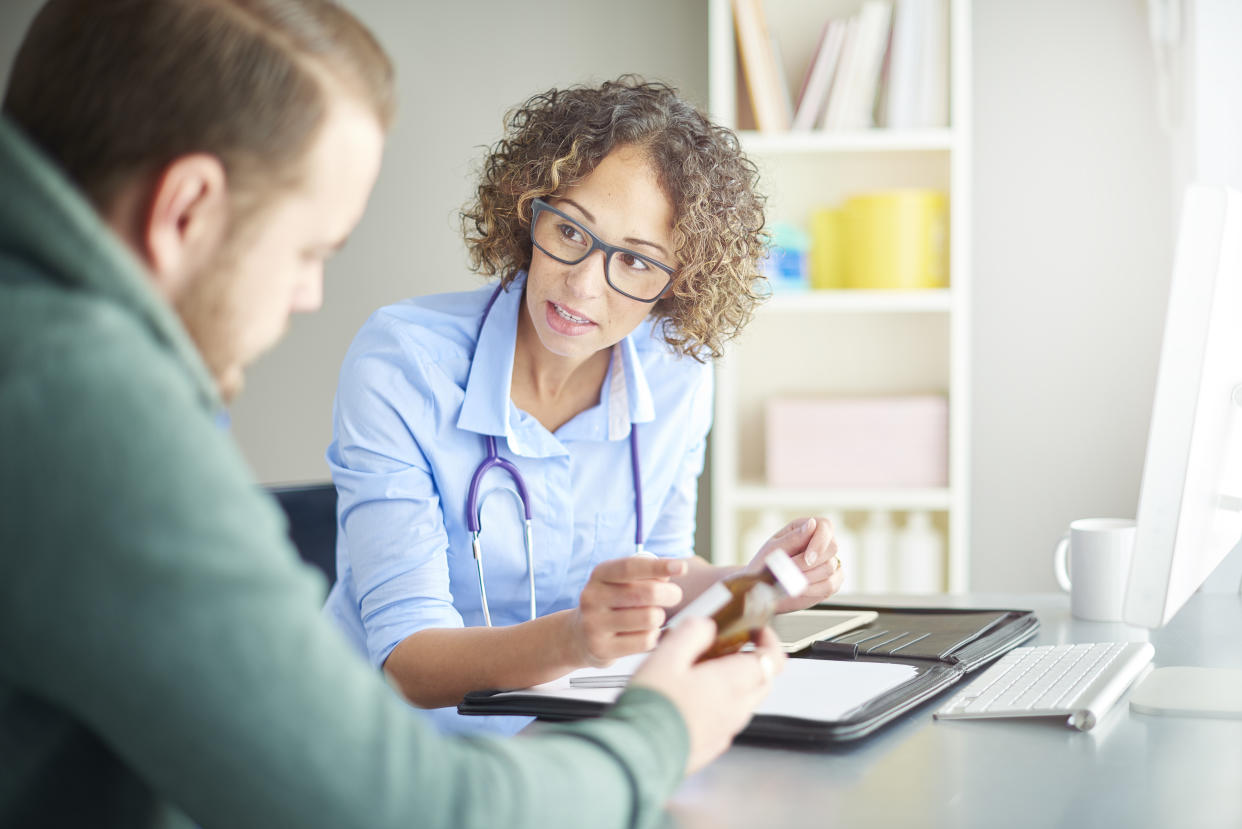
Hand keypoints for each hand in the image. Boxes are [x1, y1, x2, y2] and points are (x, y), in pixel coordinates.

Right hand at [570, 556, 686, 666]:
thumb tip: (672, 572)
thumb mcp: (621, 583)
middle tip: (674, 596)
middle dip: (670, 594)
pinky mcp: (601, 648)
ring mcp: (594, 624)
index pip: (631, 567)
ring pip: (649, 618)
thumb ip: (646, 576)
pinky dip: (654, 636)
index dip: (658, 566)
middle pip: (646, 593)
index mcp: (600, 575)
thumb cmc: (612, 605)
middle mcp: (593, 597)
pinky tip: (645, 634)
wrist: (579, 636)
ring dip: (659, 618)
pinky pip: (645, 641)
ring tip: (653, 618)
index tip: (681, 567)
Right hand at [630, 618, 784, 774]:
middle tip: (729, 647)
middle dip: (753, 659)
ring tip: (703, 671)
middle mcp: (736, 709)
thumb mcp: (666, 656)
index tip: (757, 631)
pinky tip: (693, 699)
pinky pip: (727, 720)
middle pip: (763, 680)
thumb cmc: (651, 707)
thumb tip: (706, 626)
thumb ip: (691, 634)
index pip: (772, 659)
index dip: (769, 640)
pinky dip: (721, 704)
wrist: (637, 755)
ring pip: (746, 701)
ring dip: (736, 682)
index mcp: (732, 683)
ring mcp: (725, 730)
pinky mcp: (711, 746)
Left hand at [748, 517, 843, 612]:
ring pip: (831, 568)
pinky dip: (814, 589)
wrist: (763, 588)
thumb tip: (812, 523)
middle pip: (832, 547)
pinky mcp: (831, 581)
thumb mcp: (775, 549)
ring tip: (790, 581)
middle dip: (811, 563)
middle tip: (792, 572)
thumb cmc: (765, 564)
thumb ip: (794, 537)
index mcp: (806, 529)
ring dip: (809, 577)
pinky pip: (831, 585)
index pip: (825, 526)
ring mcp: (829, 562)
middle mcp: (821, 543)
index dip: (820, 542)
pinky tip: (800, 589)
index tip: (808, 559)